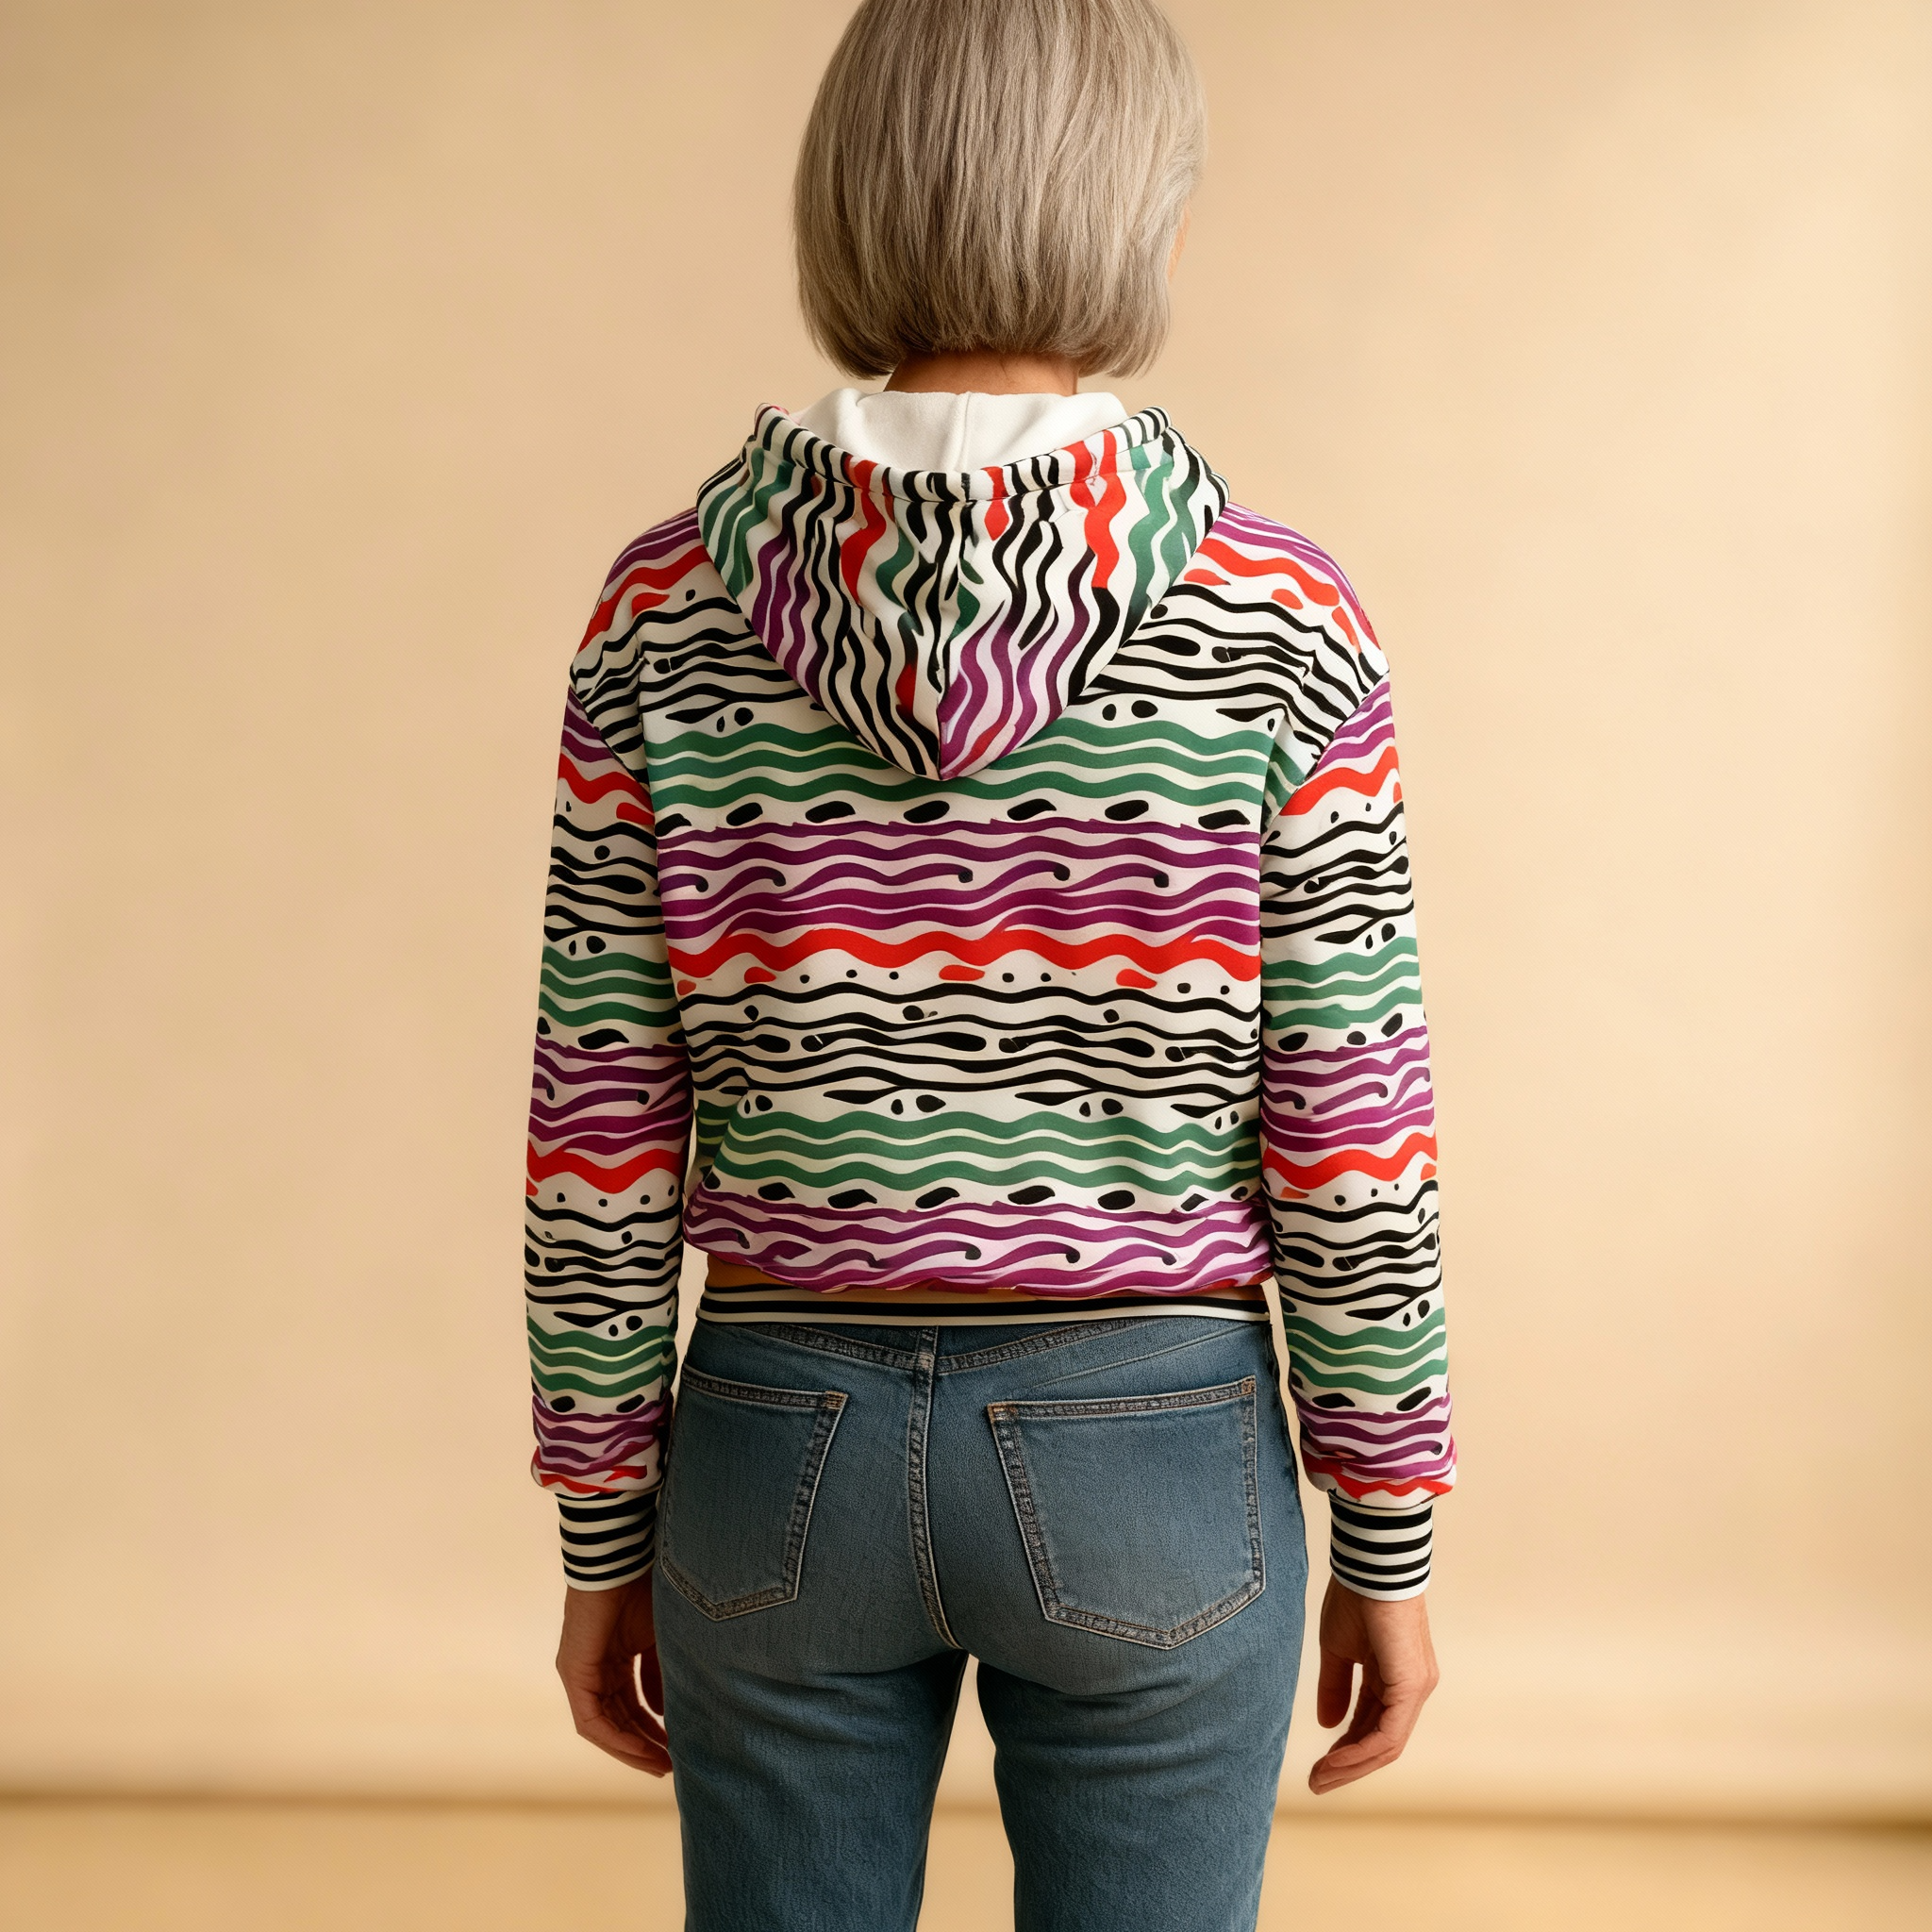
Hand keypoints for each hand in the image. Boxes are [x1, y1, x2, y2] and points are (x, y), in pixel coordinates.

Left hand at [556, 1574, 671, 1775]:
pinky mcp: (574, 1674)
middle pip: (619, 1719)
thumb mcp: (659, 1639)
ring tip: (660, 1765)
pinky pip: (591, 1720)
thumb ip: (659, 1674)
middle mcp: (595, 1670)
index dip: (654, 1727)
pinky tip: (640, 1750)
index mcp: (615, 1657)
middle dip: (645, 1745)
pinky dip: (615, 1738)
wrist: (621, 1562)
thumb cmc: (644, 1589)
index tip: (677, 1746)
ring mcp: (581, 1674)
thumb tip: (664, 1710)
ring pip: (604, 1726)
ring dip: (631, 1748)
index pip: (632, 1703)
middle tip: (670, 1765)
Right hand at [1307, 1577, 1437, 1793]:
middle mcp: (1412, 1689)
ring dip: (1352, 1765)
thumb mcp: (1337, 1649)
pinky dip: (1361, 1752)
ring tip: (1321, 1777)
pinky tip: (1336, 1758)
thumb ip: (1335, 1686)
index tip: (1318, 1766)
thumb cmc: (1355, 1598)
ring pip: (1386, 1744)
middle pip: (1382, 1743)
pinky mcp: (1412, 1686)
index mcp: (1394, 1678)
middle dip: (1348, 1766)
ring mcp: (1415, 1689)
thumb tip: (1328, 1722)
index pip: (1372, 1726)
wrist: (1371, 1565)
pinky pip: (1389, 1733)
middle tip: (1317, 1782)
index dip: (1345, 1749)